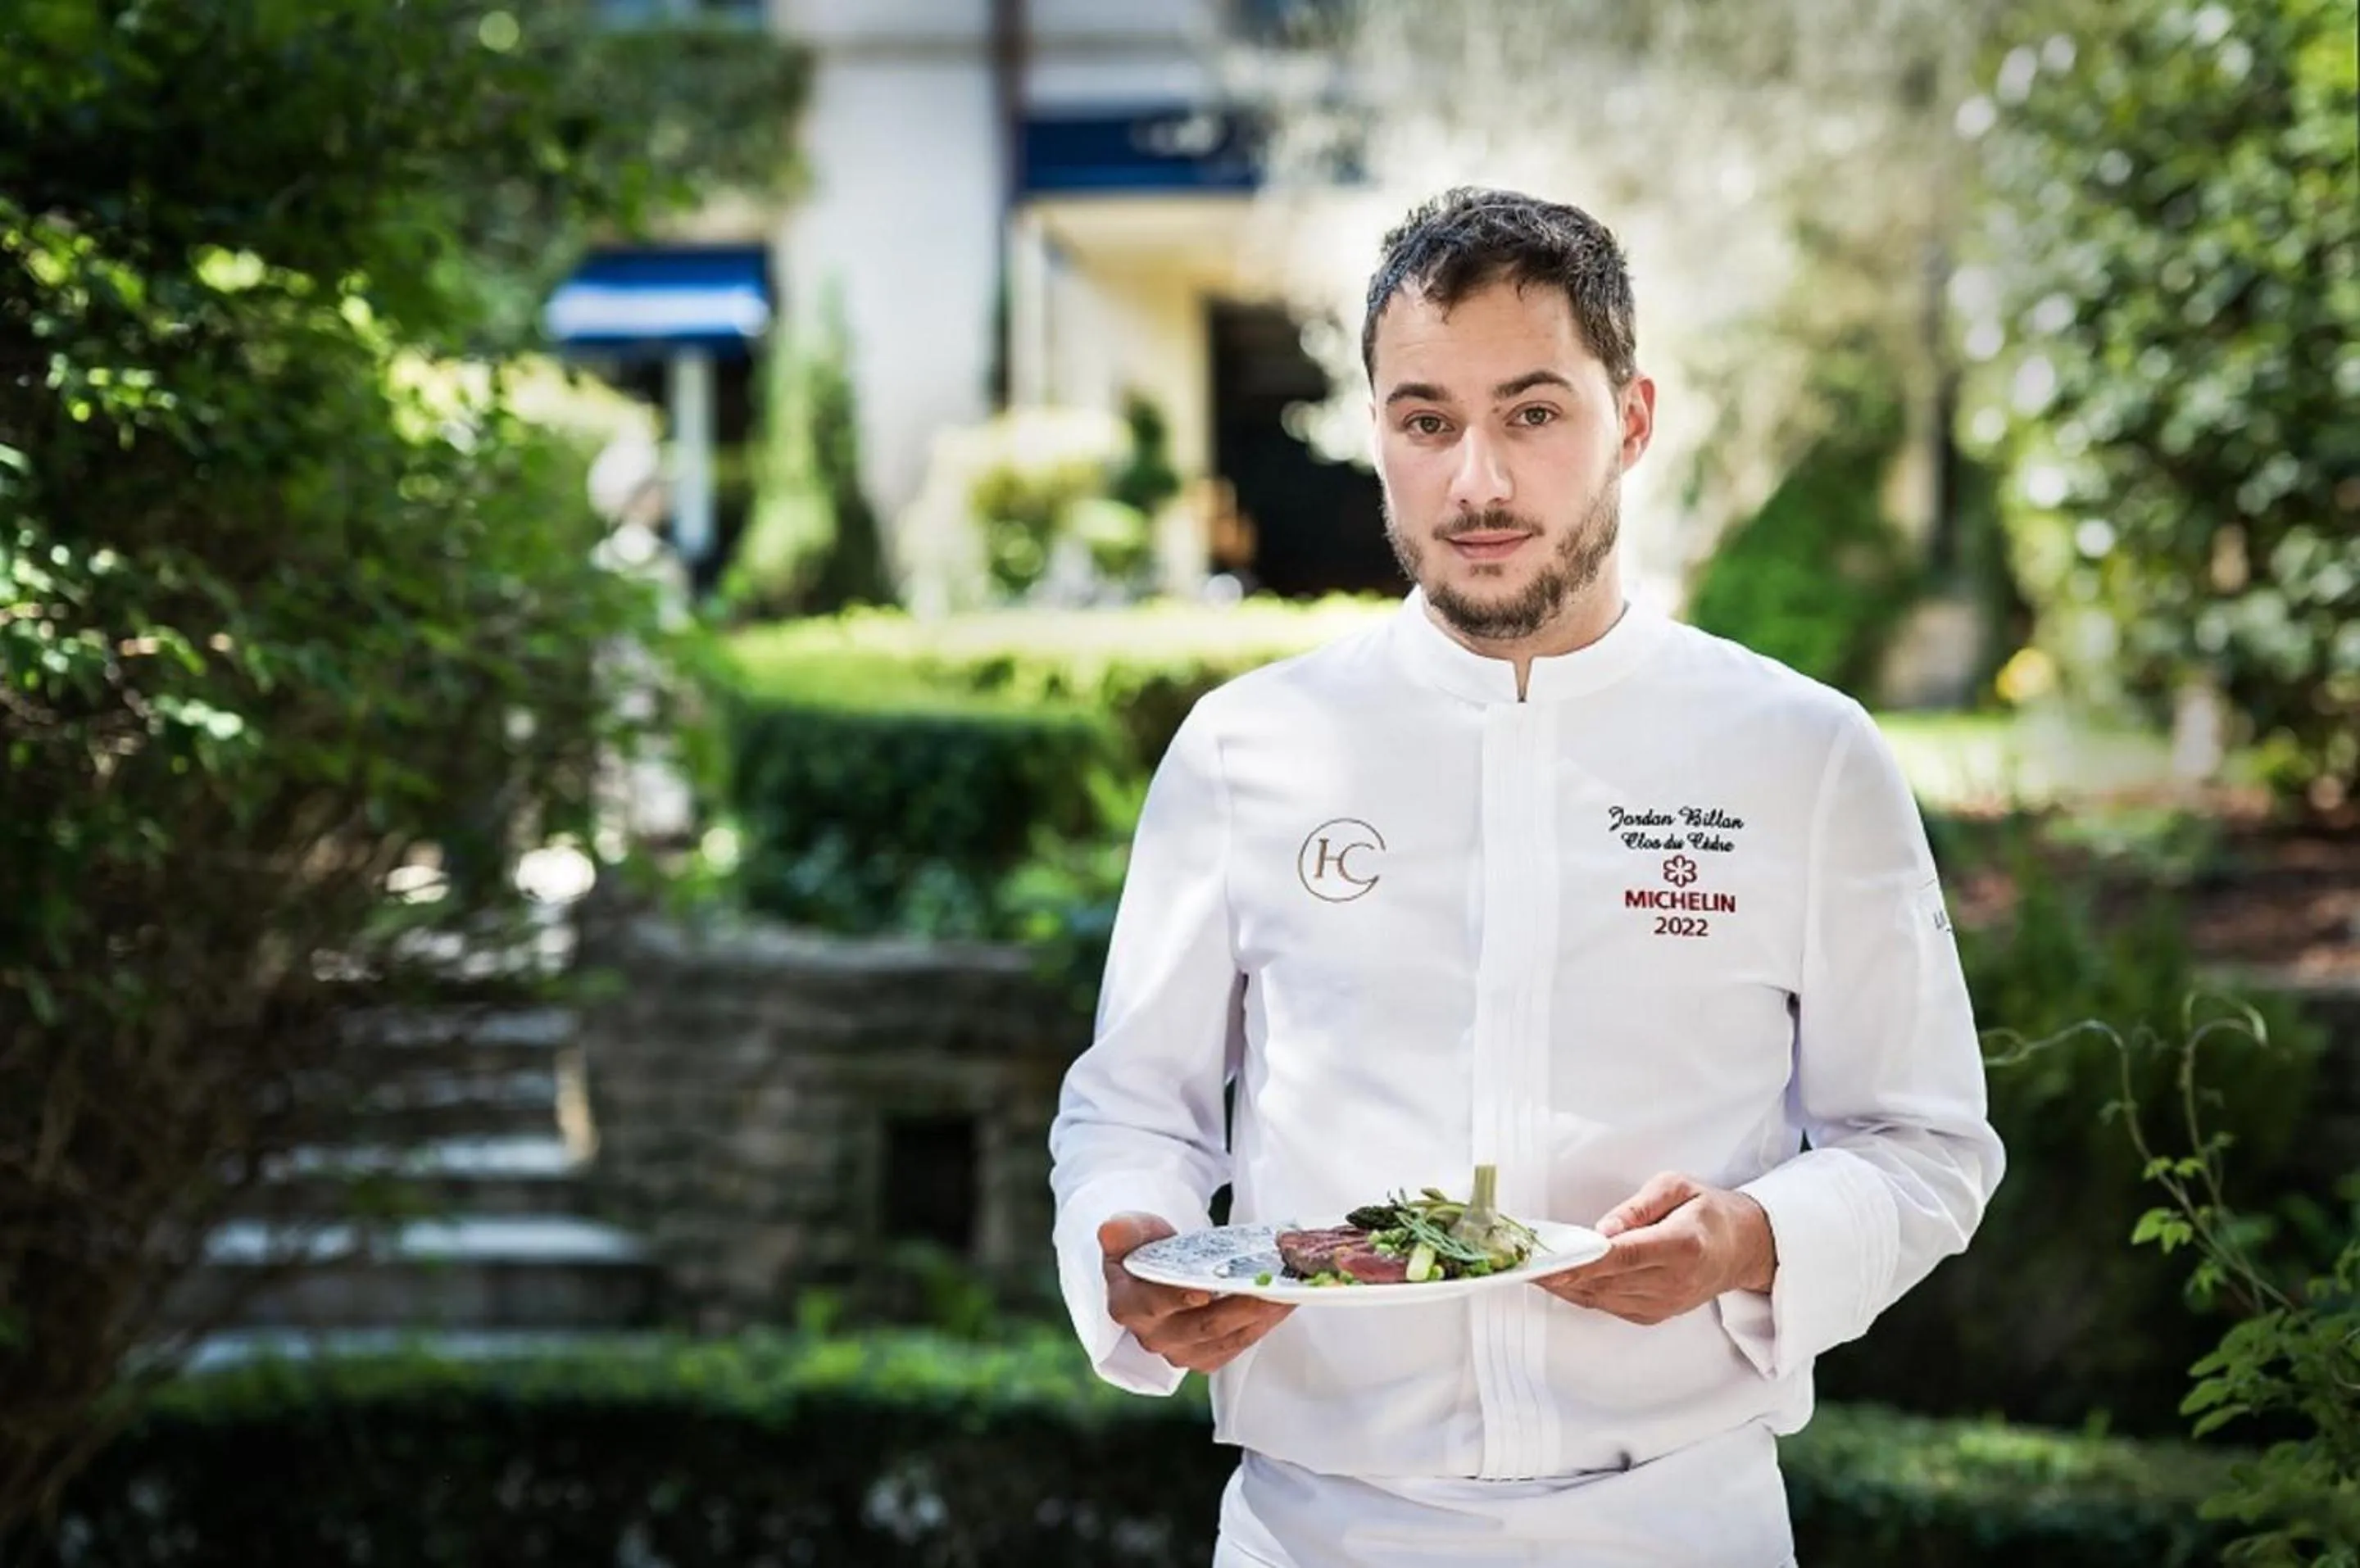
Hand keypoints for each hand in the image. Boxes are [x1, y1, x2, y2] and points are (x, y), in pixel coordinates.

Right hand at [1099, 1212, 1293, 1373]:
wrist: (1157, 1272)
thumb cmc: (1144, 1248)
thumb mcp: (1130, 1231)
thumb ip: (1123, 1230)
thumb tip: (1110, 1230)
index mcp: (1127, 1306)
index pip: (1154, 1306)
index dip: (1178, 1299)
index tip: (1205, 1290)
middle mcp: (1152, 1337)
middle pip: (1202, 1326)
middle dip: (1240, 1308)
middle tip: (1270, 1289)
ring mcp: (1180, 1352)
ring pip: (1226, 1339)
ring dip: (1260, 1318)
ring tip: (1287, 1293)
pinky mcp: (1205, 1358)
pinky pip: (1238, 1345)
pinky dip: (1263, 1326)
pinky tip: (1284, 1304)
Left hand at [1537, 1172, 1776, 1325]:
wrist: (1743, 1249)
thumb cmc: (1708, 1212)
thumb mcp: (1678, 1187)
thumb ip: (1639, 1206)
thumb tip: (1603, 1229)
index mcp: (1682, 1244)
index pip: (1625, 1256)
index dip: (1584, 1262)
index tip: (1552, 1263)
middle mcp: (1673, 1281)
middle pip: (1607, 1281)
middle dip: (1562, 1275)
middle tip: (1523, 1264)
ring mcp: (1665, 1303)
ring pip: (1603, 1299)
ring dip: (1565, 1287)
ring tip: (1532, 1270)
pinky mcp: (1655, 1315)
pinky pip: (1610, 1307)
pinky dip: (1582, 1294)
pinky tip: (1560, 1281)